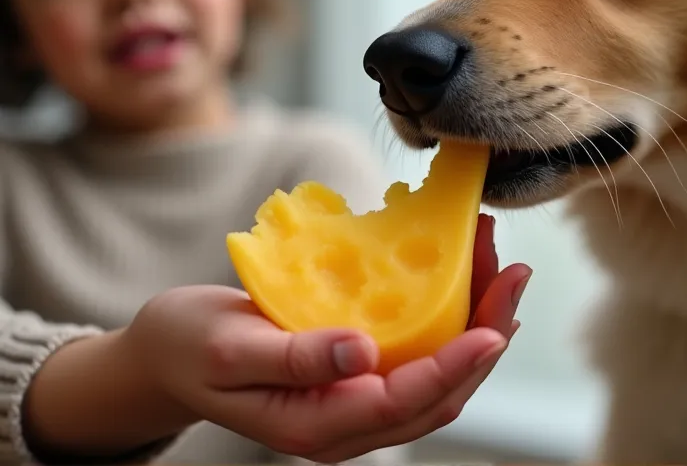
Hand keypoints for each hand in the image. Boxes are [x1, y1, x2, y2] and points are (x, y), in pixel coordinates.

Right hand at [126, 213, 530, 462]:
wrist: (169, 352)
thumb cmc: (189, 348)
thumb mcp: (229, 351)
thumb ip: (294, 359)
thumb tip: (364, 351)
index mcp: (317, 424)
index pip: (404, 403)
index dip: (453, 368)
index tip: (493, 328)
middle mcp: (347, 419)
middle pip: (438, 392)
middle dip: (485, 337)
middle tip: (513, 276)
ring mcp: (354, 397)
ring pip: (435, 373)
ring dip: (474, 322)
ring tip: (498, 266)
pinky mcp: (355, 370)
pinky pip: (415, 351)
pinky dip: (446, 317)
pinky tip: (463, 282)